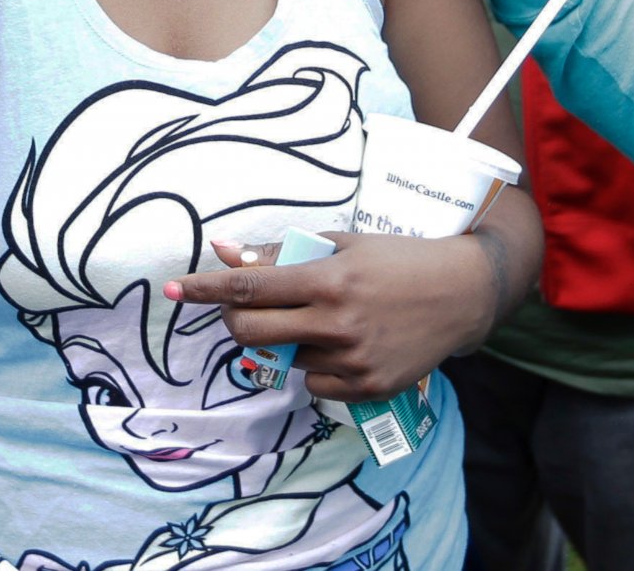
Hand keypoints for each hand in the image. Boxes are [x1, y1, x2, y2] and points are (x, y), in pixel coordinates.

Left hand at [170, 232, 504, 401]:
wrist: (460, 295)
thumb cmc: (397, 261)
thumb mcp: (342, 244)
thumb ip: (281, 253)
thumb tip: (225, 251)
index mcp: (327, 280)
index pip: (248, 287)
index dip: (204, 289)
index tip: (172, 289)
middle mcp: (336, 323)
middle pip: (251, 333)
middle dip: (235, 321)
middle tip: (246, 308)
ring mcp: (352, 361)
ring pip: (284, 359)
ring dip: (288, 340)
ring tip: (325, 319)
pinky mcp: (367, 388)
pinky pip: (315, 383)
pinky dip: (317, 365)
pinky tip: (345, 343)